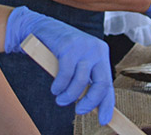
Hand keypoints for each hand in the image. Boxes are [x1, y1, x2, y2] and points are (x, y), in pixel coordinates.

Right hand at [5, 7, 114, 124]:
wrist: (41, 29)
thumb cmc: (60, 50)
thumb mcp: (78, 64)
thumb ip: (86, 80)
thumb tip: (93, 106)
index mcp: (102, 53)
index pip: (108, 83)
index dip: (107, 104)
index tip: (104, 120)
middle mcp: (96, 48)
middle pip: (101, 83)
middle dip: (90, 102)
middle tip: (79, 111)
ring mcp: (83, 46)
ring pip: (81, 81)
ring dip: (69, 96)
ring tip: (60, 100)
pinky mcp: (68, 45)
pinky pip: (66, 74)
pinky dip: (59, 86)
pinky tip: (55, 89)